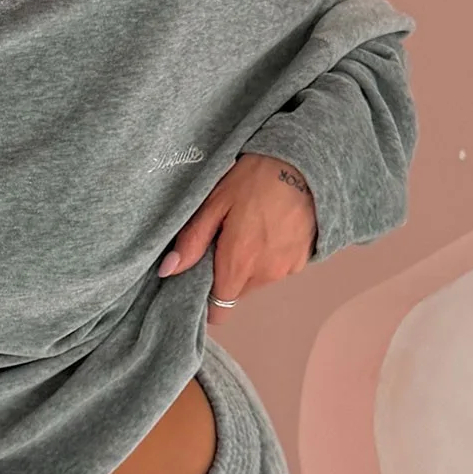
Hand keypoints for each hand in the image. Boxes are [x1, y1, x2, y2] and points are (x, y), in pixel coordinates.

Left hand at [157, 153, 317, 319]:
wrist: (304, 164)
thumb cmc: (255, 179)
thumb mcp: (214, 203)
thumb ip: (192, 241)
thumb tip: (168, 271)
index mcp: (238, 263)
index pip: (219, 309)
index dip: (207, 301)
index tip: (201, 280)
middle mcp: (265, 274)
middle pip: (236, 292)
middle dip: (226, 275)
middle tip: (224, 240)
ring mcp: (287, 269)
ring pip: (257, 280)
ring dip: (249, 265)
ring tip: (249, 229)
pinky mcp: (303, 260)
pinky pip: (277, 269)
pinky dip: (270, 256)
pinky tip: (269, 228)